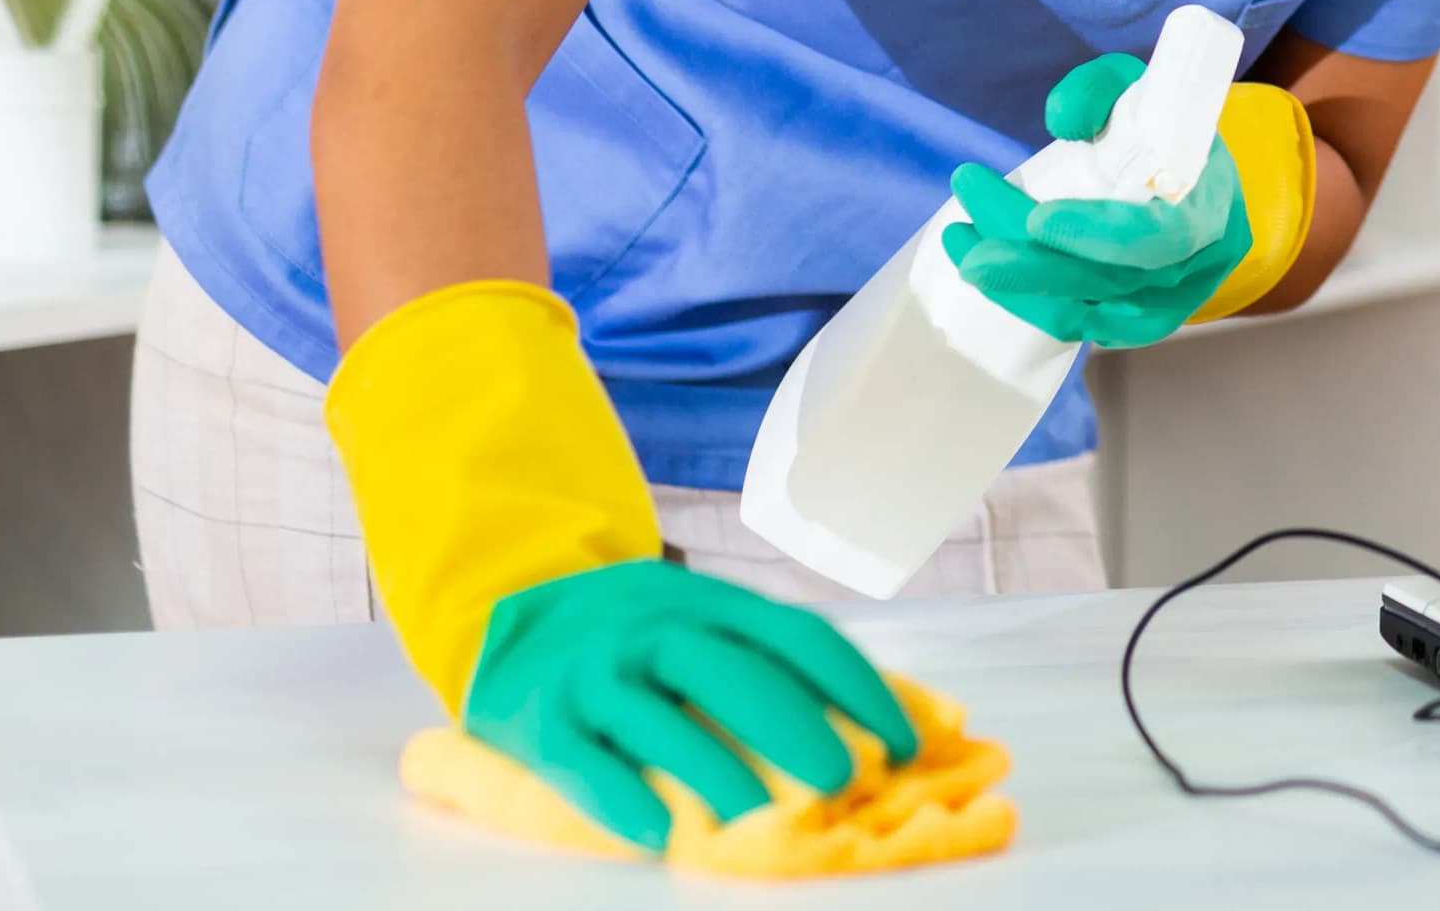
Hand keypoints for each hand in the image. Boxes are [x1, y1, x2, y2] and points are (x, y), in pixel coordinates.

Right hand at [462, 558, 916, 853]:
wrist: (506, 613)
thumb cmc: (645, 638)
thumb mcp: (718, 626)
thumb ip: (803, 669)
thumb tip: (933, 719)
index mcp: (714, 604)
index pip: (799, 636)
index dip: (857, 687)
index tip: (904, 742)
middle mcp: (655, 629)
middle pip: (733, 673)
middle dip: (792, 726)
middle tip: (841, 779)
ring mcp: (596, 674)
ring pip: (660, 720)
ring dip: (713, 769)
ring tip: (758, 816)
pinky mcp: (540, 721)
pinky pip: (581, 761)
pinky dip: (619, 798)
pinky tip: (656, 834)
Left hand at [945, 54, 1252, 346]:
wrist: (1194, 171)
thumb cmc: (1165, 124)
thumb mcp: (1137, 85)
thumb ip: (1098, 89)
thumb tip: (1062, 120)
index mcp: (1210, 202)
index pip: (1161, 235)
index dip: (1100, 235)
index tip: (1035, 218)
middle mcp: (1198, 262)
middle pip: (1112, 281)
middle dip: (1032, 266)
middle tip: (963, 242)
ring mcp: (1174, 300)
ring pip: (1091, 311)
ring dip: (1018, 287)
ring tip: (962, 246)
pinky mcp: (1144, 318)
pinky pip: (1087, 325)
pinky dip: (1035, 305)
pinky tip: (995, 278)